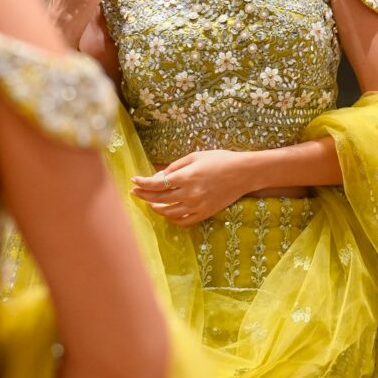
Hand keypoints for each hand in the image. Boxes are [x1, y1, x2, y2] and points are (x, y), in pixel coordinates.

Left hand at [131, 149, 255, 226]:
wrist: (244, 173)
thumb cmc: (220, 160)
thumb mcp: (195, 157)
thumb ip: (175, 166)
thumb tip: (159, 176)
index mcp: (187, 177)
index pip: (157, 184)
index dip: (143, 183)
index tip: (134, 181)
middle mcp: (190, 194)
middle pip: (159, 199)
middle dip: (144, 195)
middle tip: (134, 192)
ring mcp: (198, 206)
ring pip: (169, 213)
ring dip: (156, 208)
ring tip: (149, 202)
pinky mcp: (205, 213)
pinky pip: (183, 221)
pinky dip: (172, 218)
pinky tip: (167, 212)